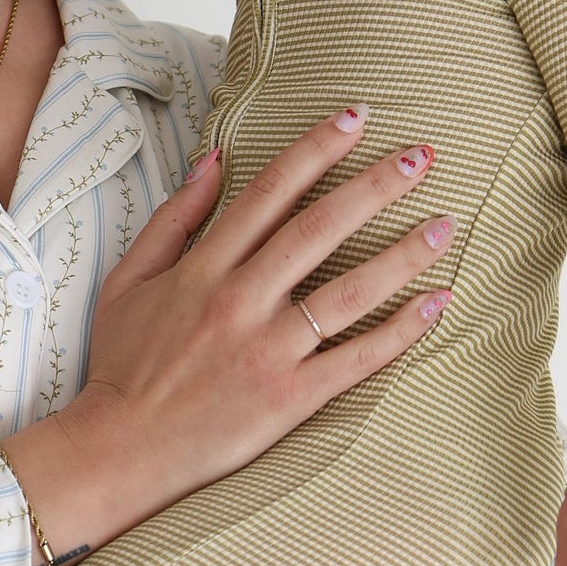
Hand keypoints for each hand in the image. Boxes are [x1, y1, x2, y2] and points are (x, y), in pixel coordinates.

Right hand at [12, 111, 449, 548]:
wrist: (121, 448)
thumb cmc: (124, 362)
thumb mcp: (130, 278)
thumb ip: (174, 218)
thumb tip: (214, 158)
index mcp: (204, 267)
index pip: (270, 192)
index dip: (316, 148)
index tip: (356, 117)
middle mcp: (240, 300)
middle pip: (320, 229)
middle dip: (376, 185)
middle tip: (423, 155)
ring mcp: (269, 350)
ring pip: (350, 291)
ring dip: (403, 254)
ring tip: (445, 225)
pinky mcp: (290, 398)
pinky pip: (357, 359)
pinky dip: (401, 331)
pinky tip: (437, 302)